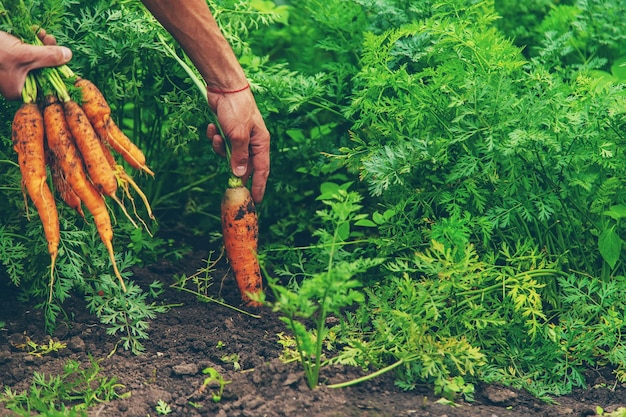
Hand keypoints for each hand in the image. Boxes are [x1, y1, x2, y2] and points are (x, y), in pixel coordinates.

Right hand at [0, 30, 71, 99]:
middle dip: (49, 53)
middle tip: (50, 39)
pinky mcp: (11, 59)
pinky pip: (27, 52)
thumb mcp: (25, 54)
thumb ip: (47, 57)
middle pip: (43, 70)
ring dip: (41, 45)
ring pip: (36, 59)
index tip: (63, 56)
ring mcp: (13, 71)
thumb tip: (68, 56)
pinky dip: (32, 41)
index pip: (47, 85)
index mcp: (19, 91)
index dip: (57, 70)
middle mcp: (16, 83)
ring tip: (42, 33)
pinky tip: (35, 31)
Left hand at [207, 88, 269, 203]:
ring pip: (228, 154)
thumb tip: (239, 175)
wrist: (224, 86)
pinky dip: (214, 137)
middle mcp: (251, 141)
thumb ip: (239, 156)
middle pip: (243, 164)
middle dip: (232, 168)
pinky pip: (220, 142)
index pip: (262, 170)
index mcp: (260, 143)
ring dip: (219, 148)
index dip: (259, 186)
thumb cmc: (237, 108)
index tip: (255, 201)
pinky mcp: (226, 130)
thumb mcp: (238, 135)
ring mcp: (238, 136)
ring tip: (216, 136)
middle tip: (226, 180)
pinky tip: (212, 127)